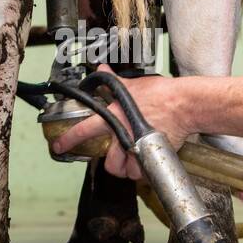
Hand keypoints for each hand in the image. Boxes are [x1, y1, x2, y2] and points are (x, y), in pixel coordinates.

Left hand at [51, 66, 193, 179]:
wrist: (183, 104)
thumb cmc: (160, 93)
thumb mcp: (133, 84)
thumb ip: (114, 81)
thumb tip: (102, 68)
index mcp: (113, 117)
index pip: (84, 130)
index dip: (69, 140)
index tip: (59, 147)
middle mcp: (122, 135)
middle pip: (108, 163)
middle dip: (113, 163)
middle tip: (119, 157)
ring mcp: (137, 147)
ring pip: (125, 171)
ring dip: (129, 169)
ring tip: (135, 161)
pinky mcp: (153, 156)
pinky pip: (143, 174)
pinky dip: (144, 171)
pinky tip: (148, 161)